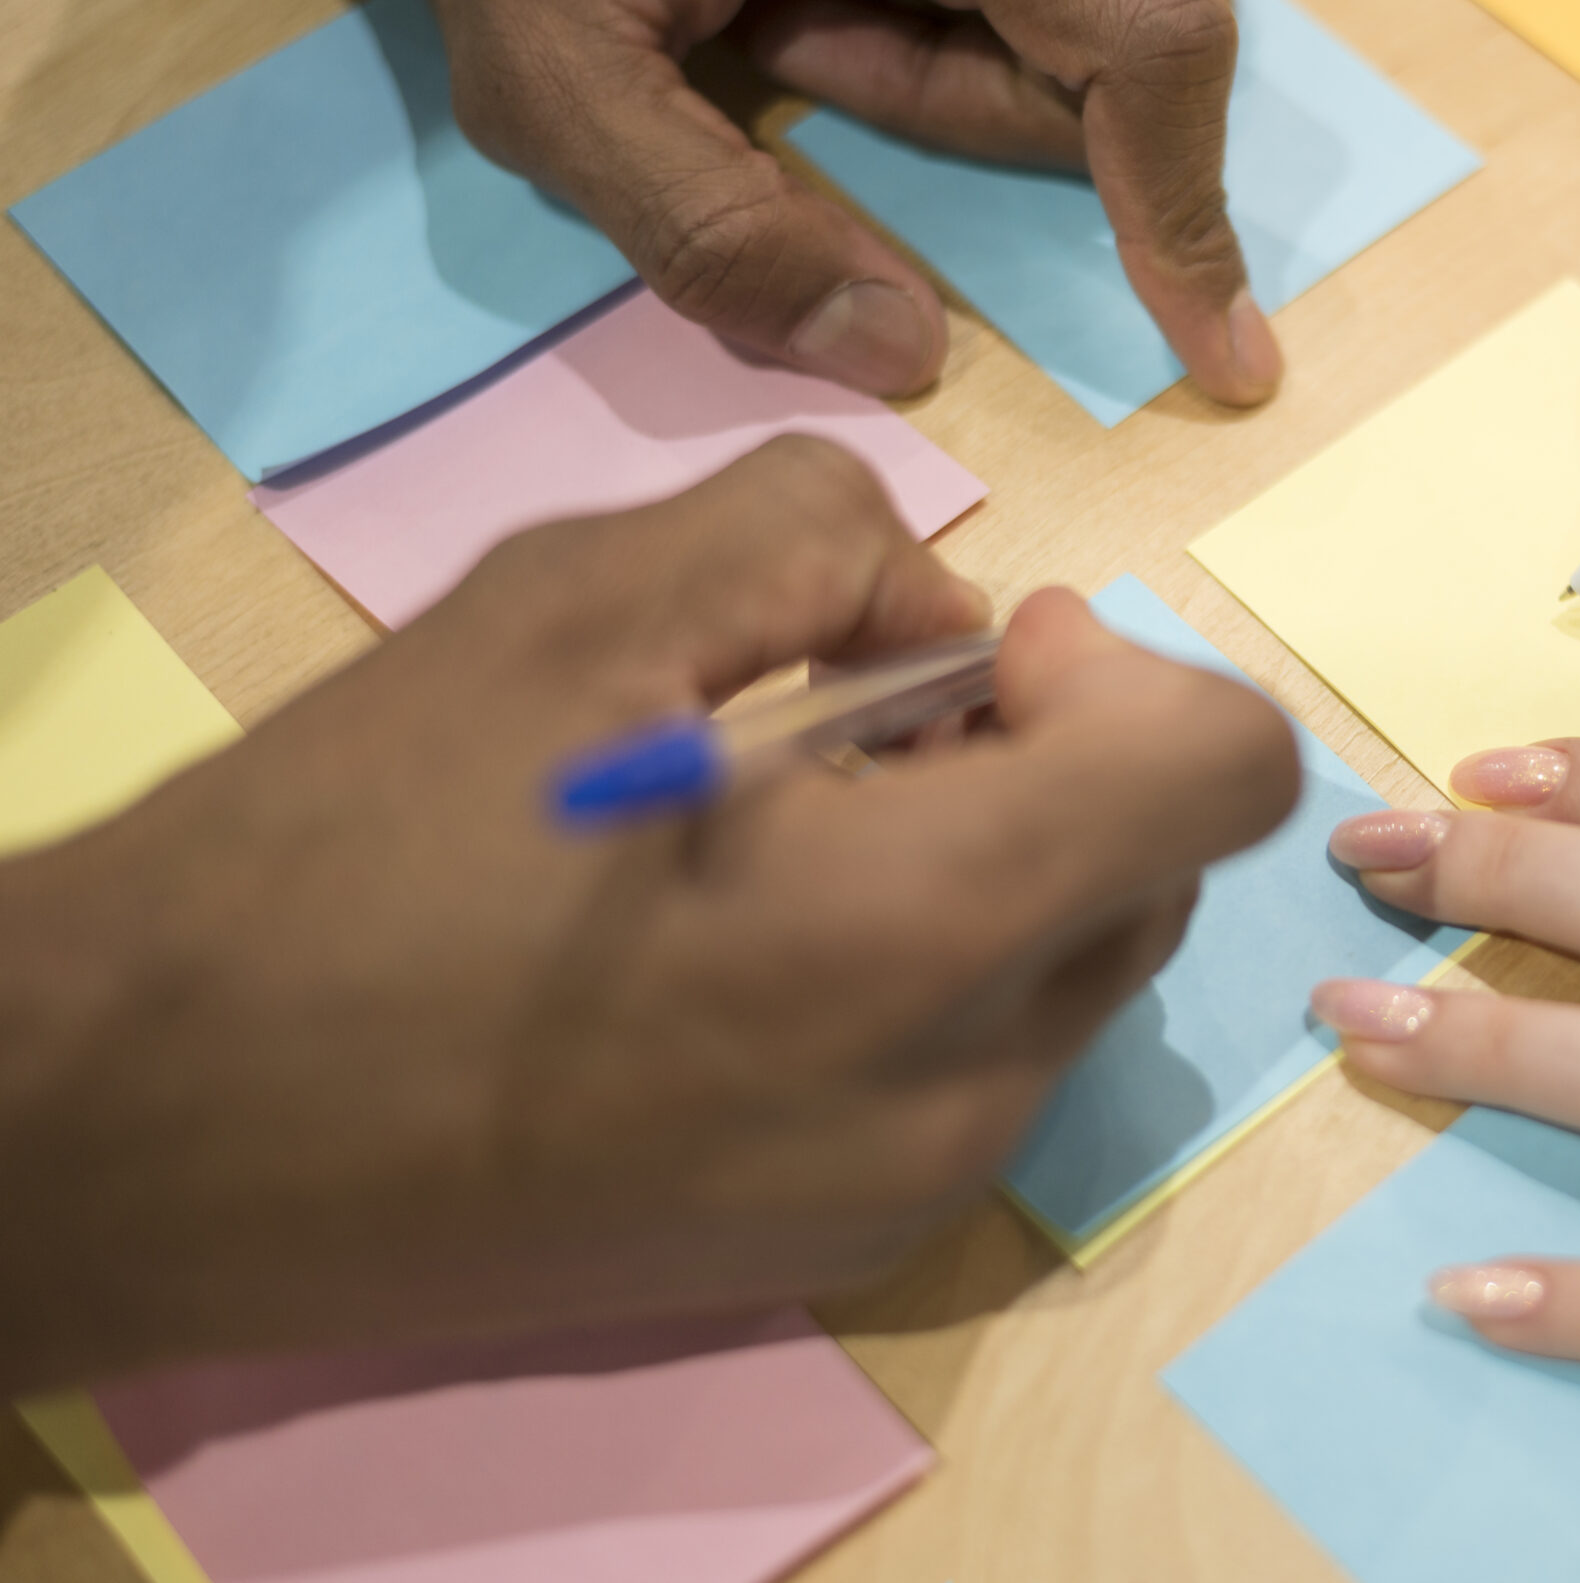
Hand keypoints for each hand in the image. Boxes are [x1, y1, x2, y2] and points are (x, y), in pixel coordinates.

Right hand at [0, 439, 1297, 1394]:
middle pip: (1156, 871)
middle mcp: (956, 1093)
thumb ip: (821, 534)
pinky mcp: (838, 1248)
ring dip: (999, 860)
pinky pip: (980, 1068)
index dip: (1136, 673)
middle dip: (1061, 758)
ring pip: (1076, 972)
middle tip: (869, 710)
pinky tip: (754, 932)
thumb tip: (947, 612)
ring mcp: (905, 1195)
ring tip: (794, 816)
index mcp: (913, 928)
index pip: (1221, 776)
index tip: (988, 647)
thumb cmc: (348, 851)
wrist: (156, 1135)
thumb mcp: (575, 595)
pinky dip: (935, 968)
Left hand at [397, 0, 1280, 404]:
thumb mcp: (544, 71)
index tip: (1215, 349)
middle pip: (1137, 22)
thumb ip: (706, 230)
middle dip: (988, 109)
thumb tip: (901, 350)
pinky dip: (971, 5)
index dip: (1189, 203)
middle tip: (781, 49)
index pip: (1146, 32)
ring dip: (973, 58)